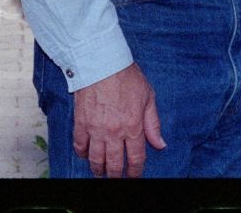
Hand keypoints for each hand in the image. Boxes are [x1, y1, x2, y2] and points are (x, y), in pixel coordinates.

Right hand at [71, 63, 165, 177]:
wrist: (102, 63)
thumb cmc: (126, 76)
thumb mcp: (148, 97)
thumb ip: (153, 124)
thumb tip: (160, 144)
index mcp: (133, 127)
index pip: (136, 159)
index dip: (135, 171)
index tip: (134, 175)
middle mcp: (114, 132)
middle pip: (114, 164)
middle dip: (116, 175)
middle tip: (116, 178)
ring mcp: (96, 129)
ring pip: (96, 159)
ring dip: (98, 169)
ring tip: (101, 172)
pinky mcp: (81, 123)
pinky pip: (80, 146)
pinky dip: (82, 154)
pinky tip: (86, 155)